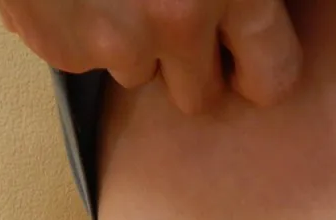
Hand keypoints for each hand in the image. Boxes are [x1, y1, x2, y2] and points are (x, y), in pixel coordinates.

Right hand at [0, 0, 302, 112]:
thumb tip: (258, 8)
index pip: (271, 77)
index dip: (258, 69)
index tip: (242, 55)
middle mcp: (178, 21)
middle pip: (200, 95)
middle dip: (190, 67)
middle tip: (173, 15)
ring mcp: (116, 42)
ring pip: (137, 72)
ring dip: (130, 41)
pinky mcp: (64, 50)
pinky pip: (84, 57)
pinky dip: (80, 28)